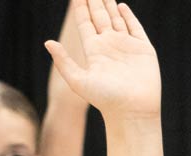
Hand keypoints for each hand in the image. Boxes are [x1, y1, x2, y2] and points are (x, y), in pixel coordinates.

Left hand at [44, 0, 159, 120]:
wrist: (133, 110)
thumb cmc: (105, 99)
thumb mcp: (78, 80)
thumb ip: (63, 62)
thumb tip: (47, 43)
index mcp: (94, 50)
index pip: (85, 22)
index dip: (80, 7)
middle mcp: (109, 45)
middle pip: (99, 16)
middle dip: (94, 0)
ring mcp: (126, 46)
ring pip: (116, 19)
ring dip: (109, 4)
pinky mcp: (143, 49)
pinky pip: (135, 27)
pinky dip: (128, 16)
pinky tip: (121, 6)